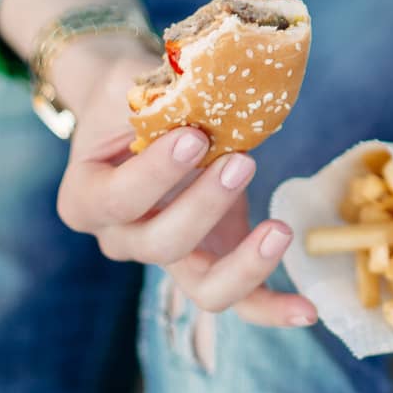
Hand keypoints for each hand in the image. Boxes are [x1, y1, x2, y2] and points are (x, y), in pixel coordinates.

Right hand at [50, 36, 316, 327]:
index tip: (192, 136)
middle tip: (243, 161)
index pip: (115, 200)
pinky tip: (307, 309)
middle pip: (159, 245)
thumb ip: (160, 93)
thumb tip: (214, 82)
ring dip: (244, 264)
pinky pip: (240, 300)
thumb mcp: (132, 86)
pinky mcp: (210, 260)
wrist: (134, 112)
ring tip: (280, 229)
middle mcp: (120, 239)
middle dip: (204, 206)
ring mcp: (168, 257)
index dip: (155, 174)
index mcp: (86, 198)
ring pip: (201, 287)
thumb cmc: (132, 96)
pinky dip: (272, 308)